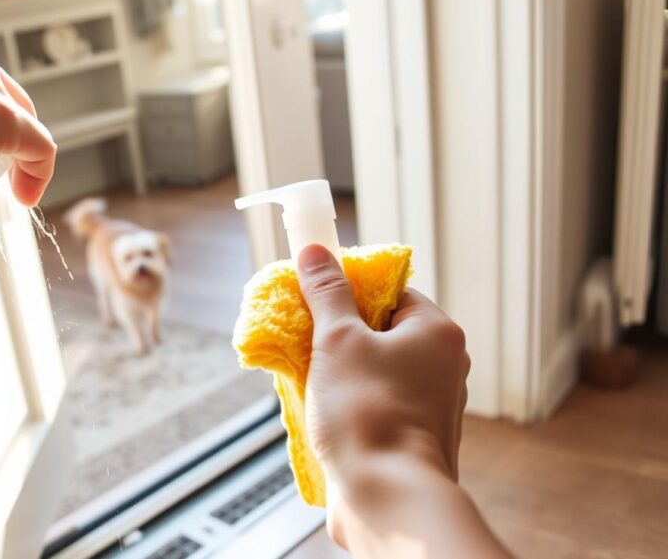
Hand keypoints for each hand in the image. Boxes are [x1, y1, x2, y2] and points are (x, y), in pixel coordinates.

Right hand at [296, 245, 503, 558]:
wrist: (387, 496)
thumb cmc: (367, 412)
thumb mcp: (337, 339)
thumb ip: (327, 293)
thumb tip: (316, 252)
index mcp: (437, 333)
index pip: (392, 291)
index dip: (350, 291)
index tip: (317, 300)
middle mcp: (444, 366)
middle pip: (382, 332)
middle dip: (339, 336)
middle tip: (305, 341)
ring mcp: (431, 406)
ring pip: (375, 371)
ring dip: (340, 373)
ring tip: (309, 381)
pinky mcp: (412, 438)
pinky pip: (375, 405)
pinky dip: (348, 405)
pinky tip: (322, 414)